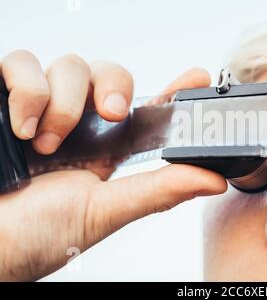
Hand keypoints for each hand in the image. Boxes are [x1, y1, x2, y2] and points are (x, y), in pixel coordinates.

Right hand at [0, 50, 226, 280]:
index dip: (174, 91)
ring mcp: (43, 106)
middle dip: (114, 87)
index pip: (148, 110)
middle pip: (110, 74)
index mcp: (106, 149)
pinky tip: (22, 127)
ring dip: (64, 104)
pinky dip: (27, 92)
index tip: (199, 77)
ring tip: (46, 144)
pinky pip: (22, 63)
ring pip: (71, 65)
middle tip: (113, 114)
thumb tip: (214, 180)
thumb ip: (157, 192)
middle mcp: (79, 124)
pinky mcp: (7, 95)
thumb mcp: (102, 212)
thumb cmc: (35, 236)